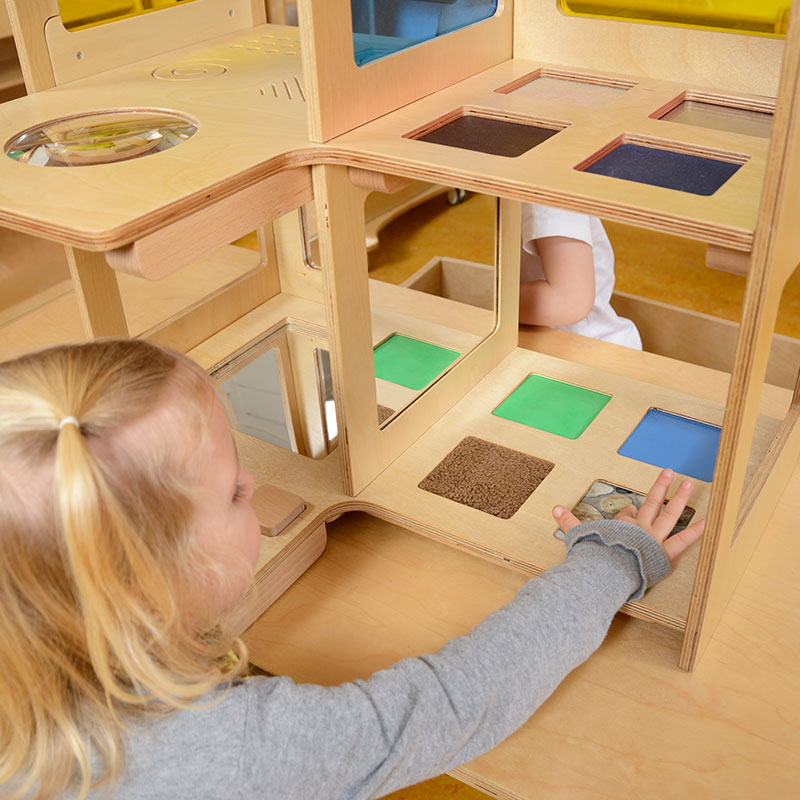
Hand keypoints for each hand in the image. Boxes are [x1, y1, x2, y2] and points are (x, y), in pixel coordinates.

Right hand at [552, 468, 704, 562]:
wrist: (605, 569)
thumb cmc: (592, 554)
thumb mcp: (578, 535)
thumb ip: (568, 522)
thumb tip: (554, 508)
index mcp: (620, 525)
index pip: (627, 515)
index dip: (629, 513)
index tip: (631, 511)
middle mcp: (639, 527)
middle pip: (652, 502)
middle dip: (661, 487)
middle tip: (669, 472)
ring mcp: (653, 538)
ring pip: (669, 514)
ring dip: (680, 498)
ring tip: (689, 484)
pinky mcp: (664, 552)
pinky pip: (684, 540)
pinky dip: (696, 532)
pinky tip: (708, 522)